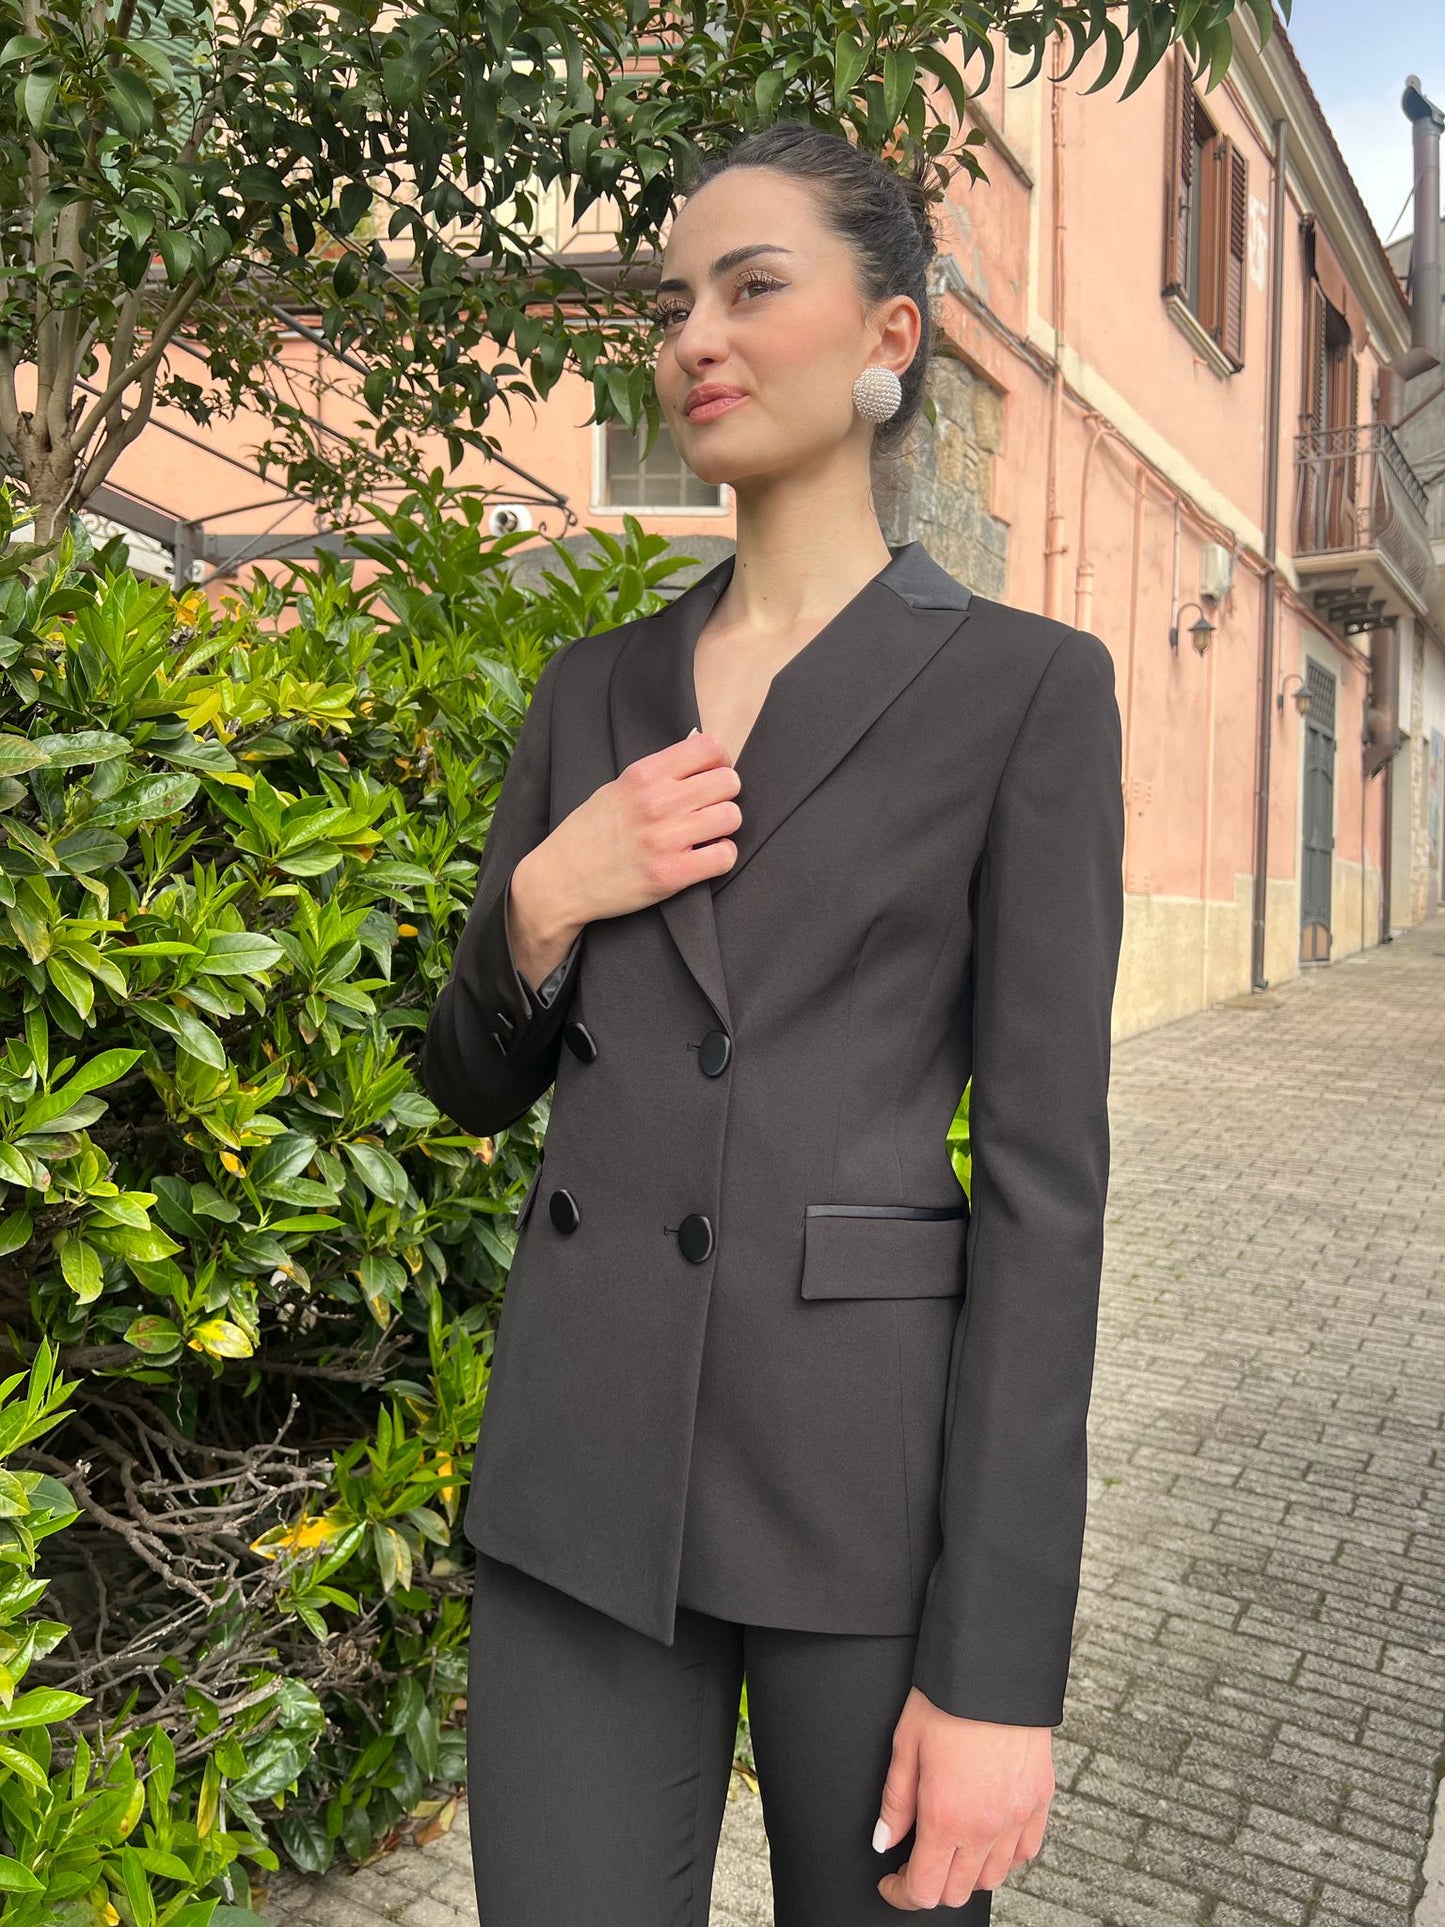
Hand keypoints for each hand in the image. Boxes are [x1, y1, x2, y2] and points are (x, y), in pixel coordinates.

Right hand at [523, 728, 741, 933]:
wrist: (561, 880)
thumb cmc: (589, 833)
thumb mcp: (616, 788)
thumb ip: (657, 774)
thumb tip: (699, 758)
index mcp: (643, 775)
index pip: (709, 748)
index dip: (720, 761)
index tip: (711, 775)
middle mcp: (657, 802)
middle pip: (728, 782)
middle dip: (724, 795)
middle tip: (709, 809)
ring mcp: (665, 839)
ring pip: (732, 817)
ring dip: (724, 827)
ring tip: (706, 834)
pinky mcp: (672, 874)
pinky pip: (725, 856)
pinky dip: (721, 857)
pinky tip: (705, 857)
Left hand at [873, 1687, 1053, 1910]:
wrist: (997, 1669)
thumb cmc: (948, 1699)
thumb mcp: (906, 1744)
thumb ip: (895, 1801)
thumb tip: (884, 1841)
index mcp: (945, 1817)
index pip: (924, 1890)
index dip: (901, 1893)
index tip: (890, 1881)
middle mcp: (985, 1827)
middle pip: (957, 1892)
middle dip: (931, 1884)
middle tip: (915, 1859)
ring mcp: (1017, 1817)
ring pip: (993, 1878)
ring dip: (967, 1872)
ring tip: (951, 1843)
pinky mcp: (1040, 1802)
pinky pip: (1024, 1852)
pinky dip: (1004, 1854)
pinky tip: (987, 1832)